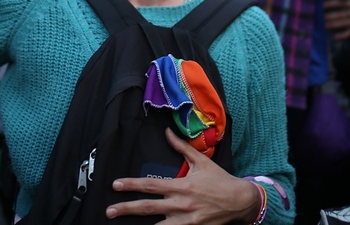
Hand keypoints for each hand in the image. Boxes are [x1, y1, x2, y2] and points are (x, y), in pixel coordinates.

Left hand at [107, 129, 261, 222]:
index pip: (151, 185)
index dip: (131, 185)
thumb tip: (168, 132)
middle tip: (109, 211)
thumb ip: (182, 148)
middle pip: (148, 208)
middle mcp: (181, 204)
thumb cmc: (219, 180)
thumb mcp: (201, 161)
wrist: (240, 201)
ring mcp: (186, 220)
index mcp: (181, 186)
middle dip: (126, 209)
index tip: (116, 185)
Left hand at [324, 0, 349, 40]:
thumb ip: (341, 3)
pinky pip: (349, 33)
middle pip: (341, 14)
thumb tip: (325, 6)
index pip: (339, 3)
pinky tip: (335, 37)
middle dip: (331, 16)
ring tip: (325, 25)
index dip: (330, 4)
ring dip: (334, 25)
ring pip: (343, 24)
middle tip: (322, 17)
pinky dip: (342, 36)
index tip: (322, 5)